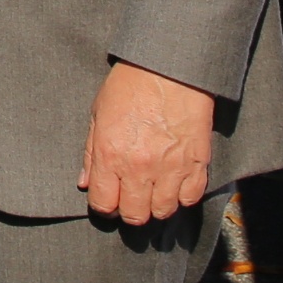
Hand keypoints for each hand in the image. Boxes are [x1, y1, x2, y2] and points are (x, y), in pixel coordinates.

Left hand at [78, 60, 217, 225]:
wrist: (170, 68)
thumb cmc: (130, 85)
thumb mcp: (98, 113)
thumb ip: (90, 153)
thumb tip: (85, 183)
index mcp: (110, 155)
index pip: (104, 204)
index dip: (104, 206)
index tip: (108, 199)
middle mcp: (139, 167)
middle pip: (134, 215)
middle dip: (129, 210)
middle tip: (130, 198)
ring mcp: (170, 168)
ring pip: (163, 211)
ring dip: (156, 206)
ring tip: (152, 191)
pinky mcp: (196, 163)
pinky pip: (190, 198)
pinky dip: (182, 196)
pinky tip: (174, 184)